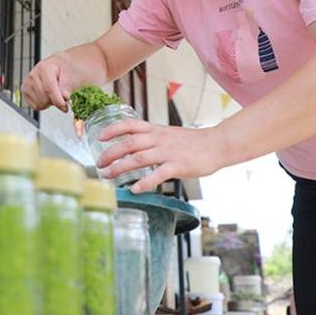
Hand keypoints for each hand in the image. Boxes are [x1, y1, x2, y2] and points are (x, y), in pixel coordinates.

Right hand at [22, 54, 72, 111]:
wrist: (59, 65)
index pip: (49, 89)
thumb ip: (67, 87)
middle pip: (44, 98)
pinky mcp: (25, 92)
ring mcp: (27, 84)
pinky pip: (35, 106)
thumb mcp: (71, 75)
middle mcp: (33, 75)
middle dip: (56, 101)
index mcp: (44, 68)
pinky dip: (44, 105)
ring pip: (40, 104)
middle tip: (62, 95)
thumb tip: (64, 97)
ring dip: (50, 103)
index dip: (58, 101)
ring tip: (54, 93)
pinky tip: (48, 96)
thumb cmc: (65, 68)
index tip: (66, 107)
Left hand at [95, 120, 225, 192]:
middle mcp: (159, 139)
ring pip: (139, 158)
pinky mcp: (179, 165)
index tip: (99, 137)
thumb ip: (151, 138)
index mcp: (156, 130)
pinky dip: (145, 182)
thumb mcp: (168, 134)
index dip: (113, 129)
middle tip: (99, 164)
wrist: (217, 144)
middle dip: (111, 153)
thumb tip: (132, 147)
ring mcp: (168, 152)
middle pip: (129, 143)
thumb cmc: (192, 142)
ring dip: (121, 168)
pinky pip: (158, 174)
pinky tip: (135, 190)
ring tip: (108, 176)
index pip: (130, 125)